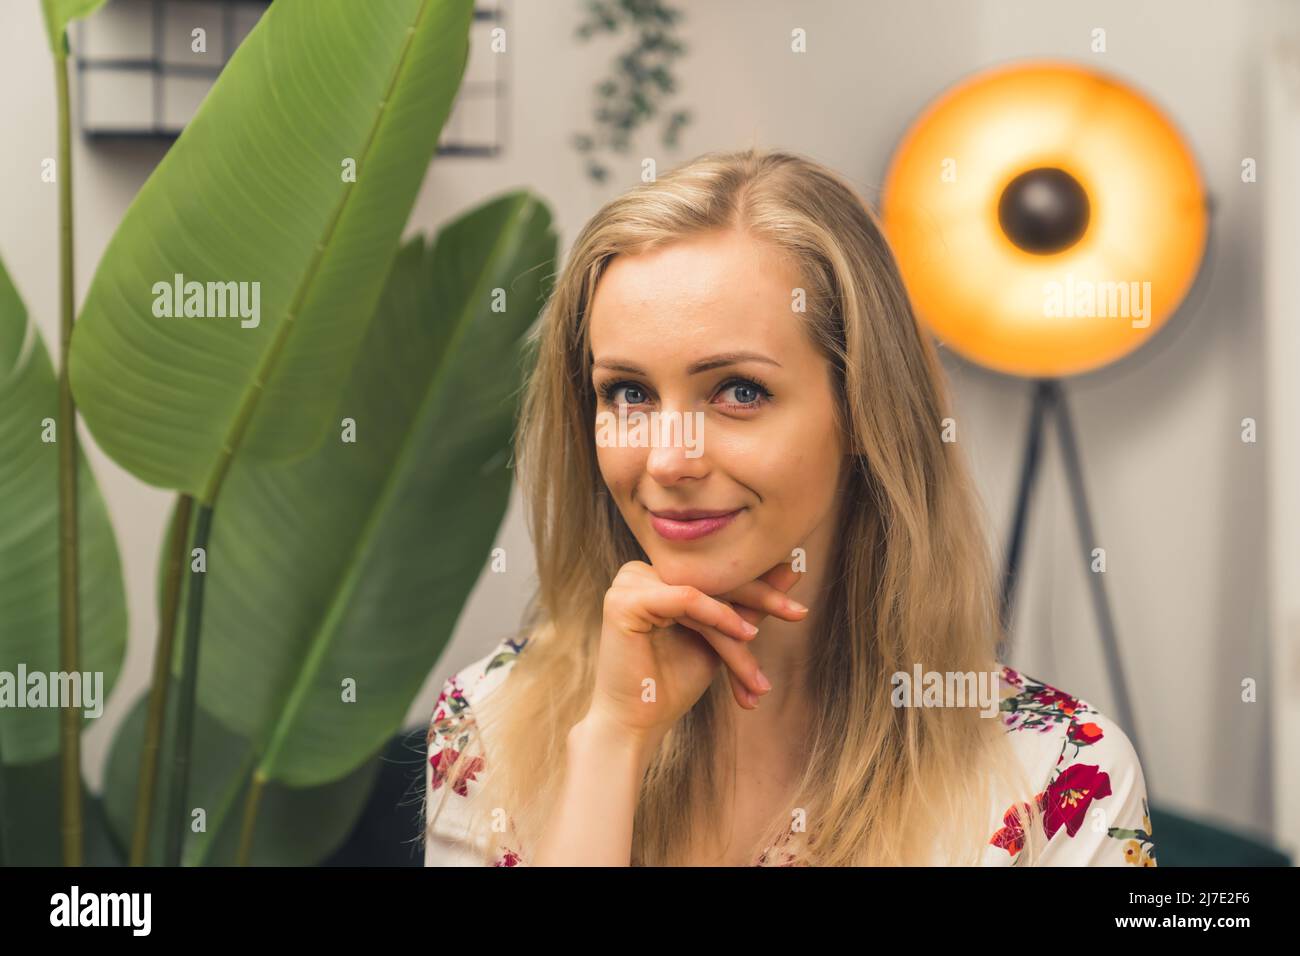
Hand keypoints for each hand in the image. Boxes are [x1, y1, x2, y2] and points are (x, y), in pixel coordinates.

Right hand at [586, 559, 807, 746]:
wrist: (637, 724)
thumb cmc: (674, 683)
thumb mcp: (723, 639)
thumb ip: (749, 605)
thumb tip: (792, 569)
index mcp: (658, 575)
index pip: (716, 573)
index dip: (760, 587)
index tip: (799, 600)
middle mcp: (640, 572)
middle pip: (712, 578)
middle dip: (760, 600)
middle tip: (799, 613)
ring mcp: (628, 583)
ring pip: (703, 593)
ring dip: (739, 628)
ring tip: (761, 662)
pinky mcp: (622, 600)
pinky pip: (684, 598)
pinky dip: (718, 616)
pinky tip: (745, 635)